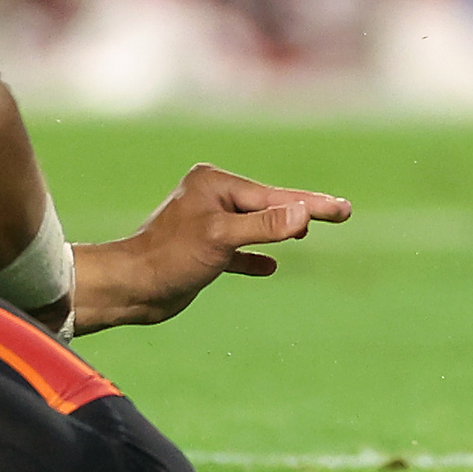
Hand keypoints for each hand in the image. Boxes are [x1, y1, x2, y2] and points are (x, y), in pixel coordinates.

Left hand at [69, 165, 352, 334]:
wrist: (129, 288)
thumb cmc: (169, 258)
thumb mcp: (220, 238)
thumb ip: (263, 226)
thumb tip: (304, 215)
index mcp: (214, 183)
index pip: (274, 196)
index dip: (312, 204)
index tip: (343, 209)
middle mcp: (211, 197)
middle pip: (268, 205)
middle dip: (303, 211)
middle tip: (342, 212)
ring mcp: (206, 222)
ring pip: (255, 225)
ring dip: (282, 230)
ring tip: (310, 231)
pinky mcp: (202, 249)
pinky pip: (238, 249)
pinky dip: (255, 255)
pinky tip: (271, 266)